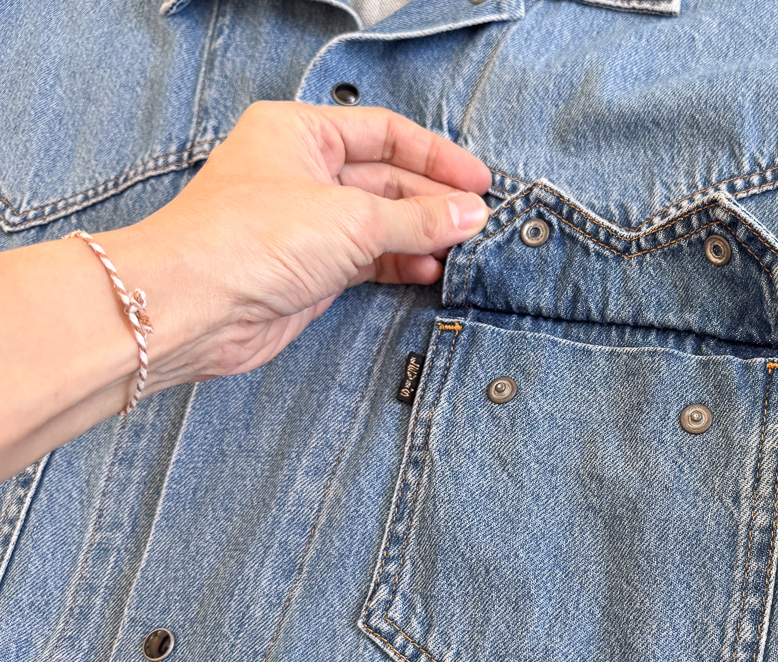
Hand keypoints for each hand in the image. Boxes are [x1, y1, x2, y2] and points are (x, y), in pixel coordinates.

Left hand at [99, 100, 491, 388]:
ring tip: (461, 250)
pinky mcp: (308, 269)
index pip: (384, 132)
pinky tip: (428, 271)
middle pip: (386, 178)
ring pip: (380, 223)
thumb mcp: (351, 218)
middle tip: (476, 221)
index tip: (478, 181)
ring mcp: (305, 223)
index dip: (436, 156)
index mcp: (300, 132)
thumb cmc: (246, 239)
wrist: (192, 307)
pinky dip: (400, 264)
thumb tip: (469, 214)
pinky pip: (368, 259)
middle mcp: (302, 172)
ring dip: (421, 237)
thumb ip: (418, 218)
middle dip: (433, 201)